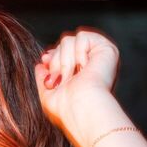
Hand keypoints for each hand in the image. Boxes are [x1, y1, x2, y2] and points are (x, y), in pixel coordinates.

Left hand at [35, 29, 120, 146]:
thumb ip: (44, 78)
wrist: (80, 109)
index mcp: (79, 75)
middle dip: (56, 62)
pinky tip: (85, 67)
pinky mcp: (107, 49)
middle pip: (62, 44)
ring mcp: (98, 56)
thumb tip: (40, 64)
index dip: (52, 55)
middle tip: (61, 79)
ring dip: (65, 61)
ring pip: (68, 40)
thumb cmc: (65, 109)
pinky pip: (82, 36)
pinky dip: (78, 52)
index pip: (61, 53)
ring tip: (72, 77)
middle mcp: (90, 64)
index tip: (45, 61)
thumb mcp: (47, 94)